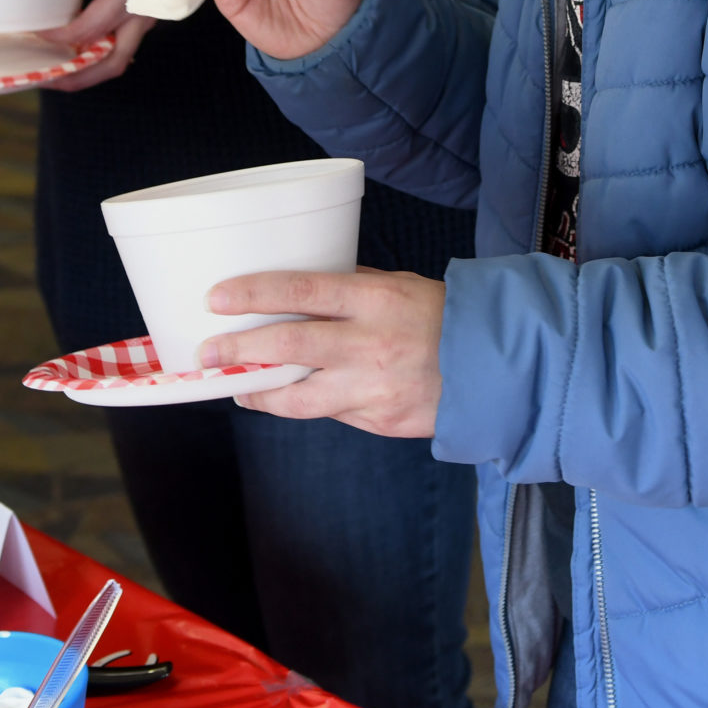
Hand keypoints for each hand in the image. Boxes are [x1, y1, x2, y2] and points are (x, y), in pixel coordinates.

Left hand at [39, 0, 158, 90]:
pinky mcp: (146, 15)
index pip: (97, 25)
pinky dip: (96, 58)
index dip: (64, 35)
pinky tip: (71, 55)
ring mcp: (148, 17)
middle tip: (36, 77)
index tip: (35, 34)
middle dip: (72, 74)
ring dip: (83, 73)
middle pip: (109, 61)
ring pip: (116, 60)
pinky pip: (120, 47)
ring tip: (48, 76)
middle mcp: (147, 12)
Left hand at [204, 268, 444, 437]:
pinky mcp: (380, 421)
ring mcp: (373, 388)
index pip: (300, 290)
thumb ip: (353, 289)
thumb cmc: (446, 318)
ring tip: (237, 388)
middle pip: (287, 346)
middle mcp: (369, 344)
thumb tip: (301, 289)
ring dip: (259, 394)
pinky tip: (291, 399)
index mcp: (374, 299)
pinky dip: (307, 405)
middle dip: (238, 351)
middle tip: (207, 353)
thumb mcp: (401, 286)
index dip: (251, 295)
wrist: (500, 368)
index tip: (216, 298)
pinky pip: (331, 413)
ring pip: (298, 399)